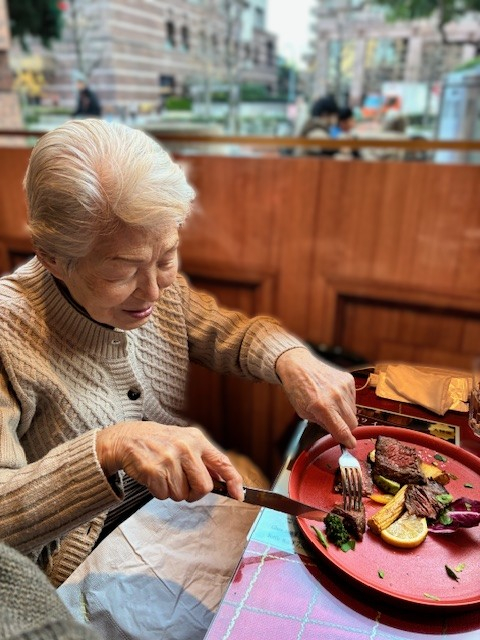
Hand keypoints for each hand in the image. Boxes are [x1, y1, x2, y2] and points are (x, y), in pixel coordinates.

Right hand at [96, 421, 244, 501]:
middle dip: (195, 493)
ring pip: (182, 495)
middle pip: (204, 487)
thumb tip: (224, 482)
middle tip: (184, 486)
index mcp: (197, 440)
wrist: (128, 438)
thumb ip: (203, 460)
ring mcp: (170, 459)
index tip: (238, 495)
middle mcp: (186, 448)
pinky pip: (164, 495)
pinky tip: (154, 477)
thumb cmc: (160, 443)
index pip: (222, 462)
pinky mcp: (154, 471)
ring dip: (173, 491)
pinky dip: (159, 492)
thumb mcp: (185, 442)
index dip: (233, 481)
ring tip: (164, 474)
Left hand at [276, 348, 356, 447]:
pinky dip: (346, 401)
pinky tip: (333, 396)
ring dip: (345, 413)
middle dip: (346, 427)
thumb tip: (337, 432)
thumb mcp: (303, 412)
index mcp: (323, 406)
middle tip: (334, 423)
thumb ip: (322, 423)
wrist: (298, 366)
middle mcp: (336, 396)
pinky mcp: (348, 379)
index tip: (351, 444)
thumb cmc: (298, 389)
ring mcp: (344, 386)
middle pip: (352, 423)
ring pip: (354, 411)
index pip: (343, 430)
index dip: (348, 440)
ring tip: (330, 405)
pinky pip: (353, 398)